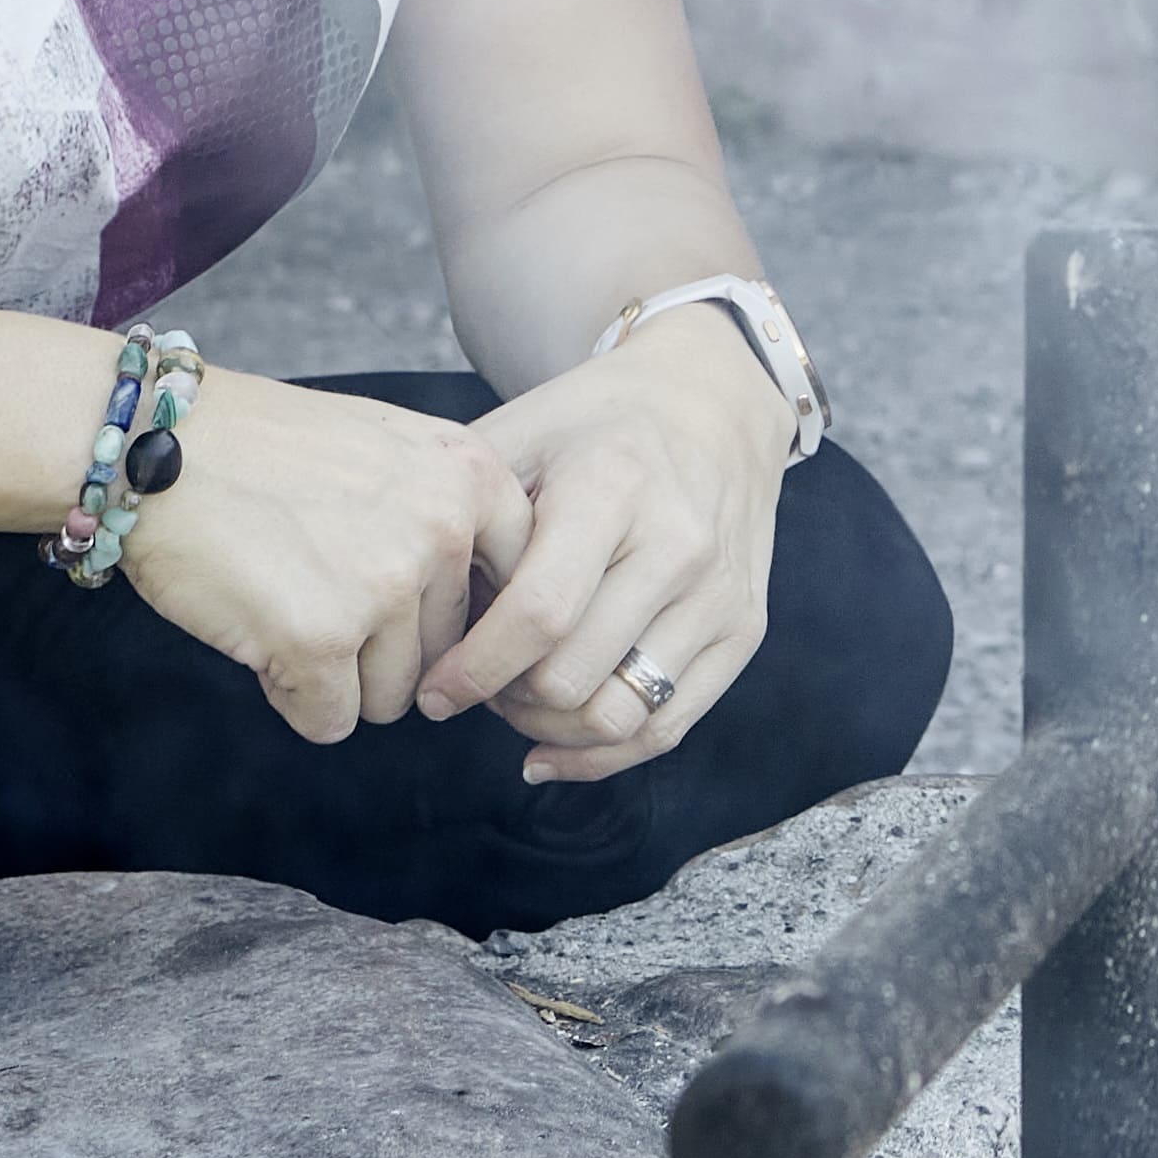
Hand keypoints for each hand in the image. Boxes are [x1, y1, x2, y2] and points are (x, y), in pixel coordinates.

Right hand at [121, 370, 531, 743]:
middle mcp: (445, 528)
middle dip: (384, 648)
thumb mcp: (391, 448)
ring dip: (339, 676)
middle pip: (448, 653)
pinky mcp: (321, 639)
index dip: (464, 621)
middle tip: (318, 593)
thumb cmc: (264, 450)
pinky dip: (293, 698)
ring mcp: (386, 585)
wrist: (156, 445)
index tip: (417, 620)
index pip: (519, 592)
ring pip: (393, 696)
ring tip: (286, 606)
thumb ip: (449, 512)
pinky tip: (261, 637)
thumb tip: (496, 611)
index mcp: (472, 476)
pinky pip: (331, 720)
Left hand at [422, 311, 806, 782]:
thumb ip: (467, 512)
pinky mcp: (743, 628)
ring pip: (618, 715)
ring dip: (547, 728)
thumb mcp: (523, 432)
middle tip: (473, 682)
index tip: (432, 690)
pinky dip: (600, 756)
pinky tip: (549, 749)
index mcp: (615, 485)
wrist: (714, 402)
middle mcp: (679, 542)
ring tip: (515, 699)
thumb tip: (413, 609)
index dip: (474, 669)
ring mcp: (719, 591)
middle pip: (572, 676)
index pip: (539, 614)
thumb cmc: (597, 424)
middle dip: (501, 698)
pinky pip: (668, 727)